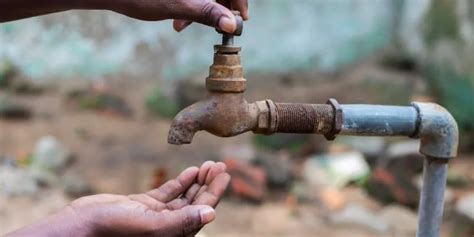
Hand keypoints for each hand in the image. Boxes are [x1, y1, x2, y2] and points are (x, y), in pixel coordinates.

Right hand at [6, 161, 229, 236]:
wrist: (81, 224)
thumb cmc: (113, 228)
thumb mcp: (151, 225)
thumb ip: (181, 221)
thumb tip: (212, 214)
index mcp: (174, 234)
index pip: (202, 211)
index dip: (215, 192)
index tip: (225, 173)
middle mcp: (168, 226)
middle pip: (196, 203)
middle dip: (209, 184)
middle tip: (220, 165)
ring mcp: (156, 215)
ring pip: (184, 197)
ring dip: (197, 181)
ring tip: (208, 166)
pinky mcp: (144, 205)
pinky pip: (169, 193)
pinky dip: (181, 182)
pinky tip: (191, 171)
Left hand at [113, 0, 247, 32]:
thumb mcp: (179, 6)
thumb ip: (209, 13)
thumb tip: (232, 25)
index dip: (240, 1)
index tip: (241, 19)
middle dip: (219, 7)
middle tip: (215, 27)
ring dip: (203, 9)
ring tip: (184, 26)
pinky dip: (191, 6)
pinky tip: (178, 20)